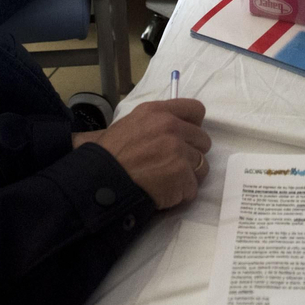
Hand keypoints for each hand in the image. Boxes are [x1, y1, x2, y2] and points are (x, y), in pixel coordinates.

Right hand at [91, 99, 210, 209]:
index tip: (187, 137)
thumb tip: (173, 127)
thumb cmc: (109, 155)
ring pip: (202, 165)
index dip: (194, 125)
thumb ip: (155, 123)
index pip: (196, 110)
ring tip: (168, 181)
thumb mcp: (128, 125)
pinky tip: (164, 193)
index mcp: (158, 112)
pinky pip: (192, 188)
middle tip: (174, 164)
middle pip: (203, 140)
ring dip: (188, 175)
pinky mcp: (182, 175)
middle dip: (192, 153)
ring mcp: (179, 152)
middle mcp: (172, 128)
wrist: (101, 181)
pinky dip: (180, 194)